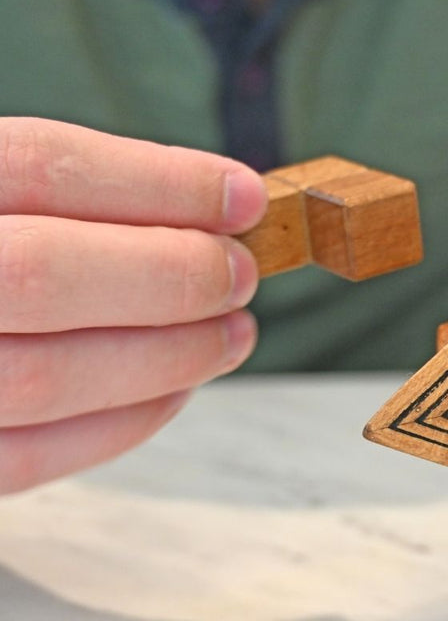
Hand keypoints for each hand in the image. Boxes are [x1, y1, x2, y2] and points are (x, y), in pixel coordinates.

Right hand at [0, 118, 266, 493]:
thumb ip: (55, 197)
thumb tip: (209, 211)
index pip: (38, 165)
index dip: (158, 181)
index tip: (243, 195)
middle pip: (42, 272)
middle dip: (169, 274)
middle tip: (240, 273)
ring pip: (46, 376)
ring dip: (166, 355)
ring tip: (229, 332)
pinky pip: (31, 455)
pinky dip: (122, 423)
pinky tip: (174, 389)